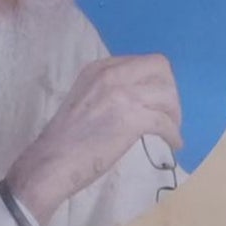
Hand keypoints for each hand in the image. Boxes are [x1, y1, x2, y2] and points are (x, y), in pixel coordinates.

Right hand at [5, 54, 182, 224]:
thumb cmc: (66, 140)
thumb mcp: (85, 99)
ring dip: (174, 114)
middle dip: (170, 92)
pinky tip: (173, 144)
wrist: (51, 163)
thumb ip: (109, 92)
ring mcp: (122, 94)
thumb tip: (138, 102)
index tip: (157, 101)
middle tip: (169, 114)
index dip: (157, 82)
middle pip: (161, 69)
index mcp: (99, 68)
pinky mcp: (131, 119)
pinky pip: (165, 122)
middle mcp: (111, 74)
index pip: (143, 62)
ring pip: (167, 94)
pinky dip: (173, 134)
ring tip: (172, 131)